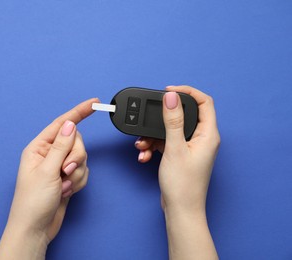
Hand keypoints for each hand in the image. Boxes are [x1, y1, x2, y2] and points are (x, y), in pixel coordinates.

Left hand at [0, 98, 98, 259]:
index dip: (79, 112)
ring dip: (76, 174)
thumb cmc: (32, 202)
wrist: (36, 229)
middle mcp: (49, 154)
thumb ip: (61, 147)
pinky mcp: (67, 178)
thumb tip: (70, 124)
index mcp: (38, 148)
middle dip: (75, 158)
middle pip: (76, 142)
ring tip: (63, 187)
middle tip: (65, 171)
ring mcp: (59, 167)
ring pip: (82, 158)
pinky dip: (78, 183)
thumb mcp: (47, 172)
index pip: (61, 124)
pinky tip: (66, 192)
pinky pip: (83, 172)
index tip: (94, 102)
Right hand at [135, 86, 219, 258]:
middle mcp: (202, 139)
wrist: (180, 211)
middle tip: (151, 116)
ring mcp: (191, 147)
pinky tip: (145, 155)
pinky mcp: (181, 155)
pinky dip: (154, 146)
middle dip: (163, 118)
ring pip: (172, 130)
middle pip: (184, 115)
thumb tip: (171, 97)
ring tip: (142, 145)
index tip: (168, 91)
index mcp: (208, 134)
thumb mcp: (175, 149)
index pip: (204, 102)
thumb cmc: (183, 185)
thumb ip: (173, 121)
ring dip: (154, 135)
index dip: (187, 92)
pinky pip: (167, 142)